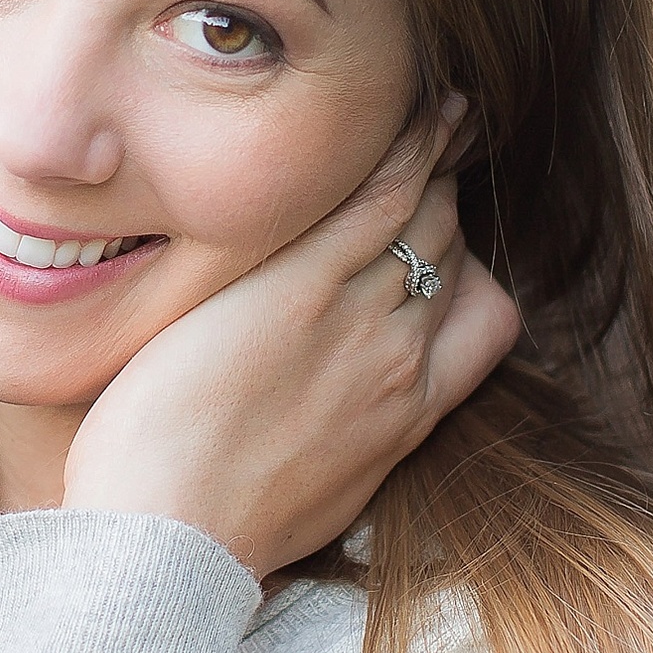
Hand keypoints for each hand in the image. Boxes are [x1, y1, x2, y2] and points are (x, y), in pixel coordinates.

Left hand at [62, 106, 520, 578]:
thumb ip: (339, 448)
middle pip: (449, 256)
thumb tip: (327, 432)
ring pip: (424, 218)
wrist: (172, 541)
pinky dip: (412, 149)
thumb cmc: (210, 530)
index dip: (468, 268)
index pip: (480, 320)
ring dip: (432, 161)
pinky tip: (418, 112)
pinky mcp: (301, 291)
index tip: (447, 237)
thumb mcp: (313, 499)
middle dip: (443, 201)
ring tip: (435, 117)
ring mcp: (359, 325)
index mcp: (406, 419)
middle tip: (429, 153)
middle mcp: (400, 365)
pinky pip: (380, 199)